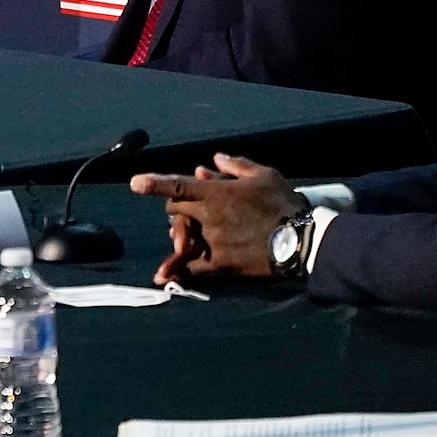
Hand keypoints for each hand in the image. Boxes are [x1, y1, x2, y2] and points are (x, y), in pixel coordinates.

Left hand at [128, 153, 305, 282]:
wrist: (302, 240)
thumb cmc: (284, 204)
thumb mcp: (264, 175)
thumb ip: (237, 165)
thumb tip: (215, 158)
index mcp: (216, 194)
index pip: (178, 186)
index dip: (155, 184)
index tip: (134, 183)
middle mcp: (209, 218)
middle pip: (176, 212)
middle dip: (177, 210)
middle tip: (185, 213)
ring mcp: (212, 243)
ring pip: (181, 240)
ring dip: (179, 237)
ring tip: (179, 242)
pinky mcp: (220, 265)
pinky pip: (193, 270)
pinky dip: (178, 272)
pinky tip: (163, 277)